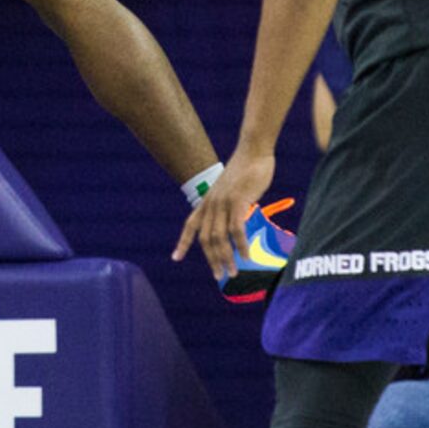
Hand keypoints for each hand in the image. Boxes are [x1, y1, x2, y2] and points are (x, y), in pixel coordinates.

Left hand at [172, 147, 275, 281]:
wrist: (253, 151)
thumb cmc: (245, 172)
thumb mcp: (230, 191)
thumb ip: (227, 208)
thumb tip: (232, 226)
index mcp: (207, 201)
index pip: (190, 226)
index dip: (182, 243)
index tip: (175, 258)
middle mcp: (211, 203)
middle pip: (206, 238)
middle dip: (211, 259)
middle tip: (219, 276)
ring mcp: (223, 202)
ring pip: (220, 237)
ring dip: (226, 258)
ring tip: (233, 273)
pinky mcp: (238, 201)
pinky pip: (237, 229)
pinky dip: (241, 245)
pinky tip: (246, 257)